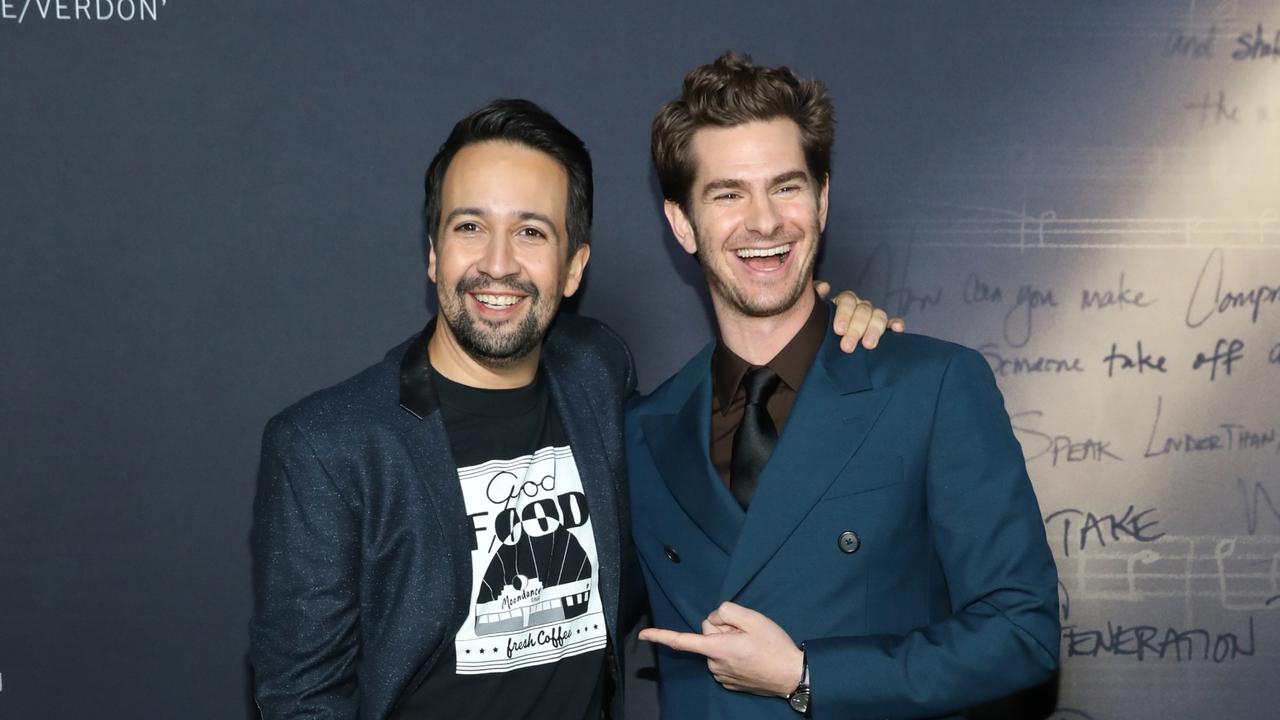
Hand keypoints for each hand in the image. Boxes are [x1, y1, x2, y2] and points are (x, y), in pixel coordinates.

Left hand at [639, 602, 803, 696]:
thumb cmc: (774, 646)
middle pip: (707, 635)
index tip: (643, 635)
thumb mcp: (753, 619)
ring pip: (716, 648)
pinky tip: (752, 655)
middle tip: (746, 632)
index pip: (682, 641)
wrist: (793, 674)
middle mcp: (714, 664)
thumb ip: (727, 612)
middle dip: (722, 629)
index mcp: (716, 648)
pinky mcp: (730, 682)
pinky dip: (734, 654)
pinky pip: (723, 659)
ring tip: (752, 645)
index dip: (661, 636)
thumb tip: (714, 619)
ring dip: (729, 642)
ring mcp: (721, 675)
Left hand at [814, 281, 904, 351]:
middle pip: (864, 311)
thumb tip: (825, 287)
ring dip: (874, 330)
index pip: (848, 301)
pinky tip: (897, 329)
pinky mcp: (885, 329)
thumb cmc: (821, 328)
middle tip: (847, 347)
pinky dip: (896, 324)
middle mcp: (861, 307)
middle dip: (856, 329)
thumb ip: (815, 298)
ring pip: (879, 316)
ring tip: (868, 345)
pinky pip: (893, 323)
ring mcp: (873, 317)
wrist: (824, 346)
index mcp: (845, 302)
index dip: (844, 314)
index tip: (838, 330)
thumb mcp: (814, 314)